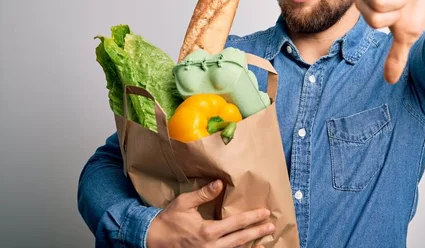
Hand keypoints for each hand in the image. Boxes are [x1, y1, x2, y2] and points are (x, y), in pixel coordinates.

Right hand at [147, 180, 273, 247]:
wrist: (152, 241)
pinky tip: (245, 247)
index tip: (265, 213)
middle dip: (257, 233)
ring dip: (250, 245)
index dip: (253, 218)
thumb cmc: (168, 221)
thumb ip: (204, 194)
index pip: (236, 223)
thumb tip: (220, 183)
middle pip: (241, 239)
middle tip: (271, 227)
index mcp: (208, 231)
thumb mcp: (184, 203)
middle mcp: (211, 246)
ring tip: (264, 241)